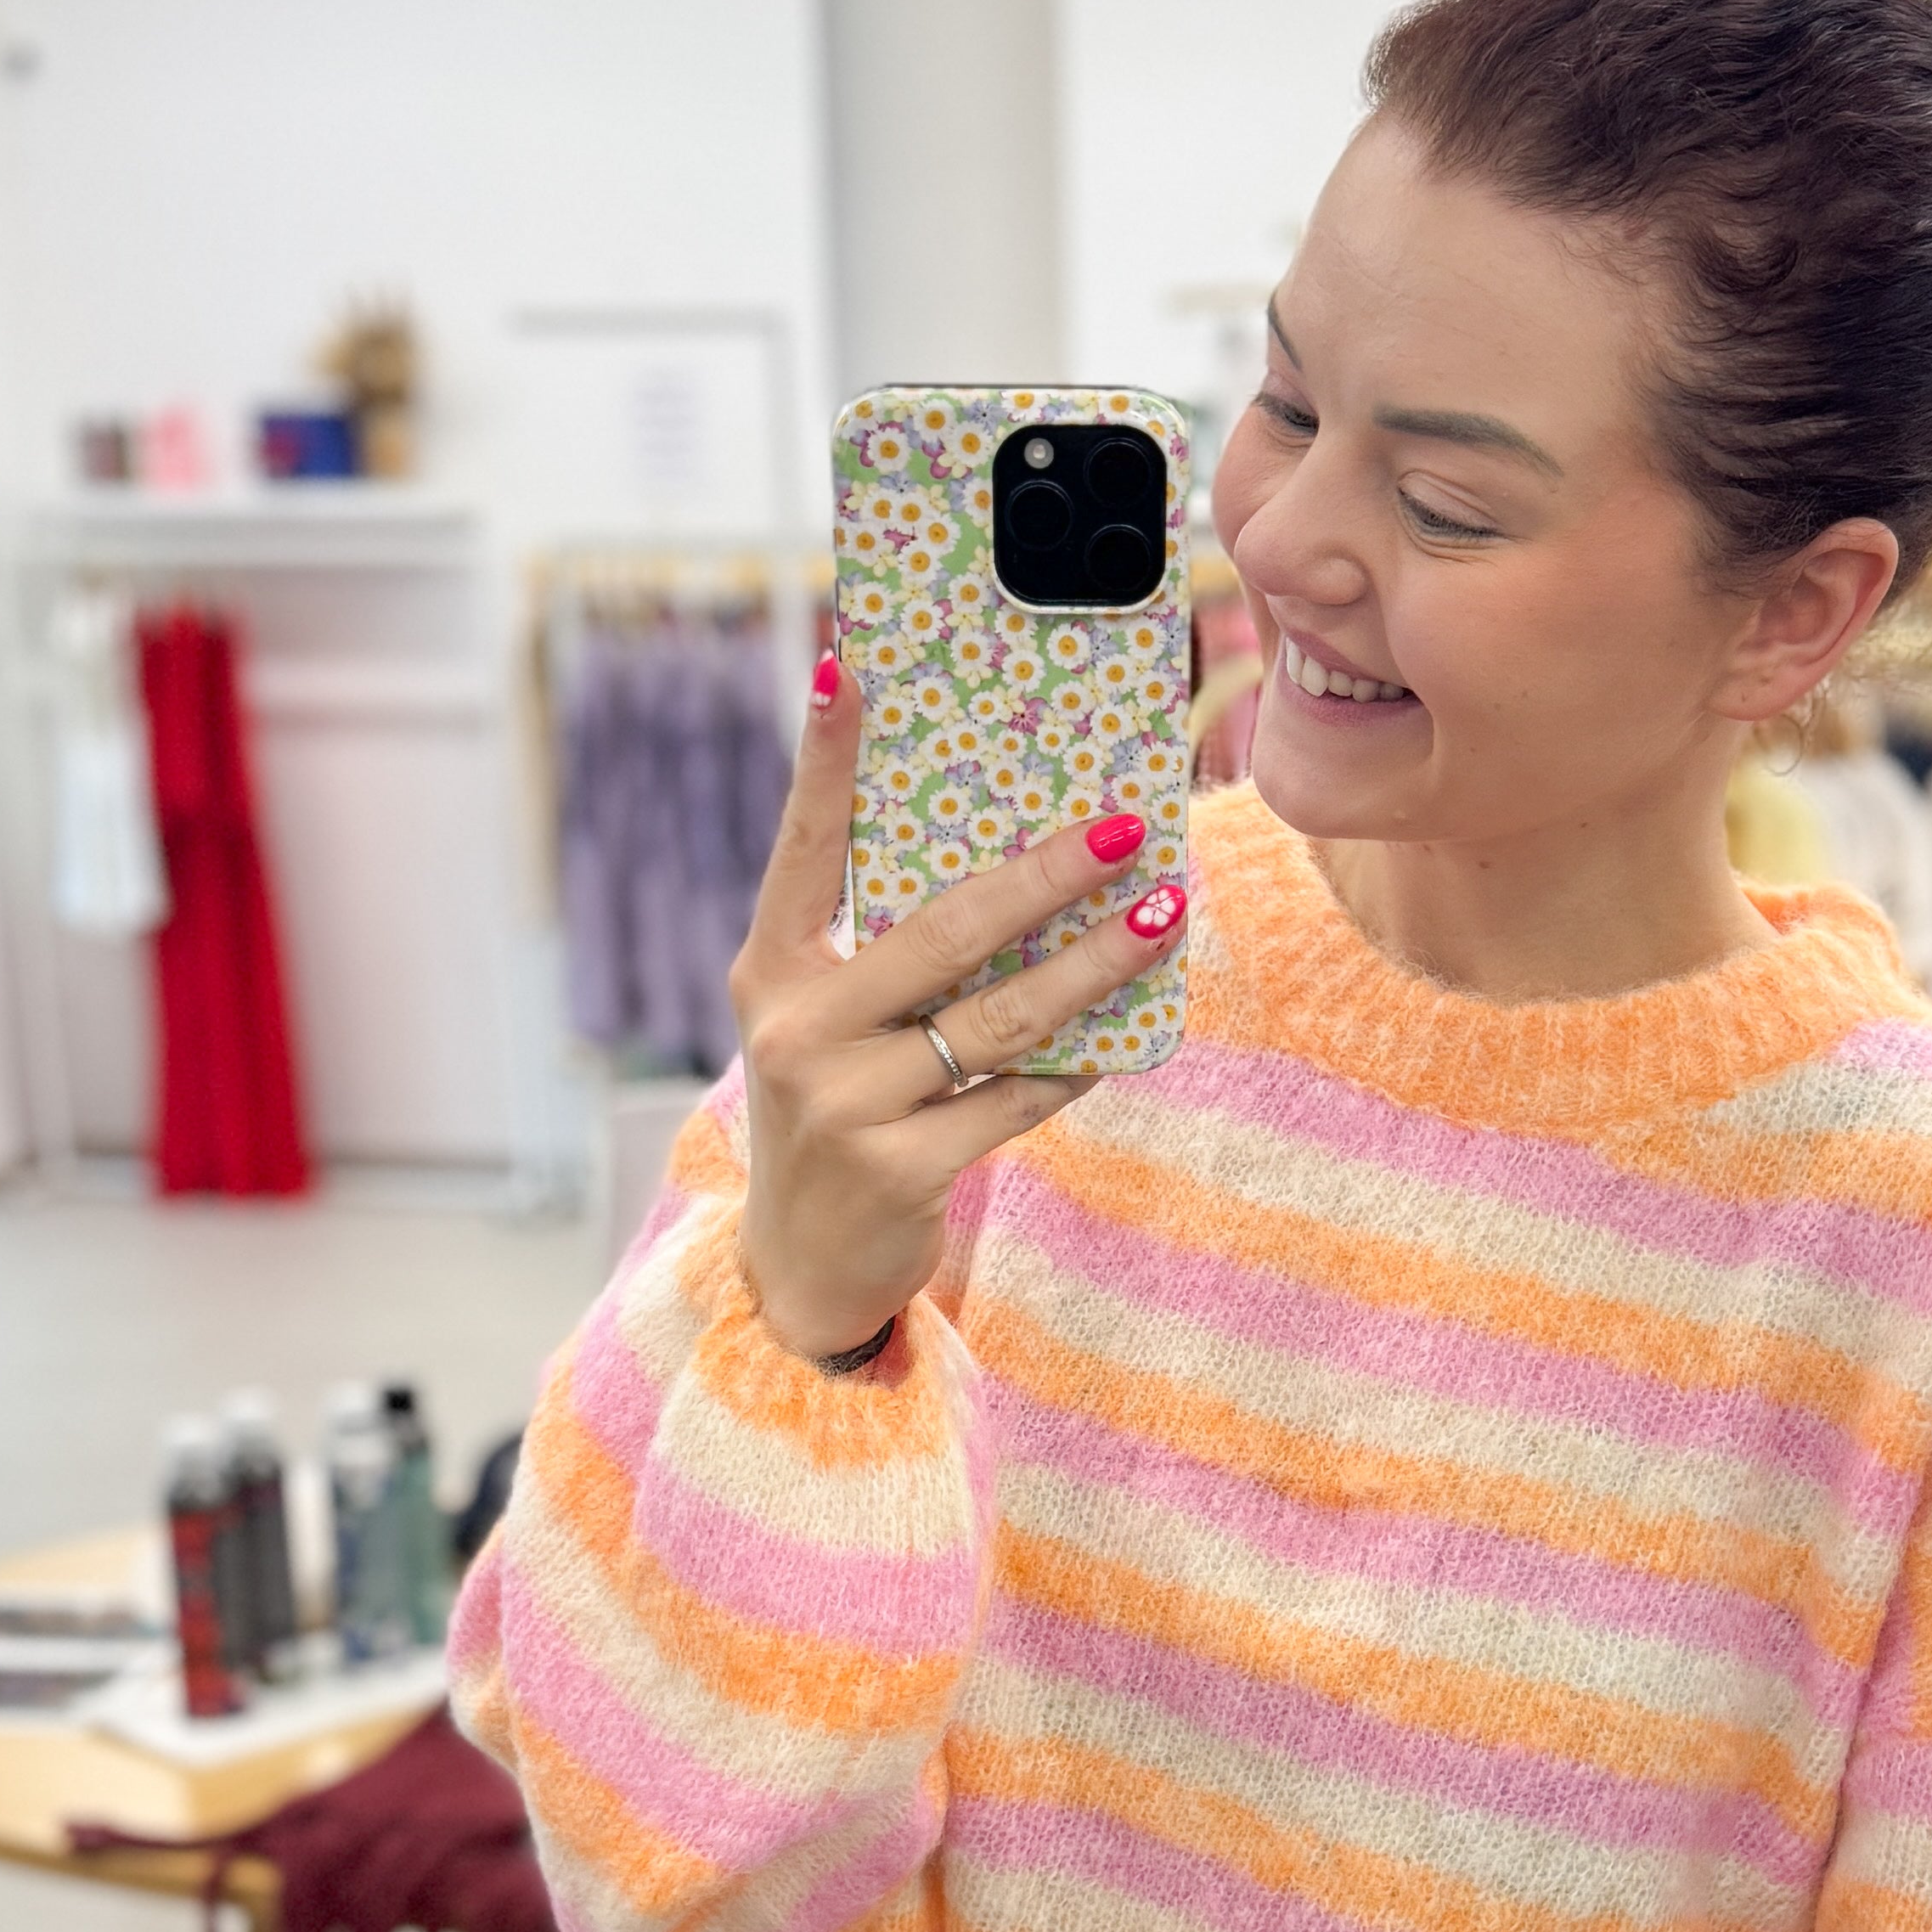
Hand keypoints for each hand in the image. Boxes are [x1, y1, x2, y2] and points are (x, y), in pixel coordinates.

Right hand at [729, 661, 1188, 1363]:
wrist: (800, 1265)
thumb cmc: (836, 1108)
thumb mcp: (831, 1020)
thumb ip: (886, 949)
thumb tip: (1012, 859)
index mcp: (770, 969)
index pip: (805, 846)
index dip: (825, 759)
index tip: (851, 666)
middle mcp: (795, 1028)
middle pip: (942, 930)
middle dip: (1044, 874)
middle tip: (1125, 827)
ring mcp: (843, 1103)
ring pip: (997, 1017)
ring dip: (1092, 964)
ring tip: (1160, 918)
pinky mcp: (898, 1168)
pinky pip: (1014, 1100)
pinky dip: (1075, 1063)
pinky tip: (1125, 1030)